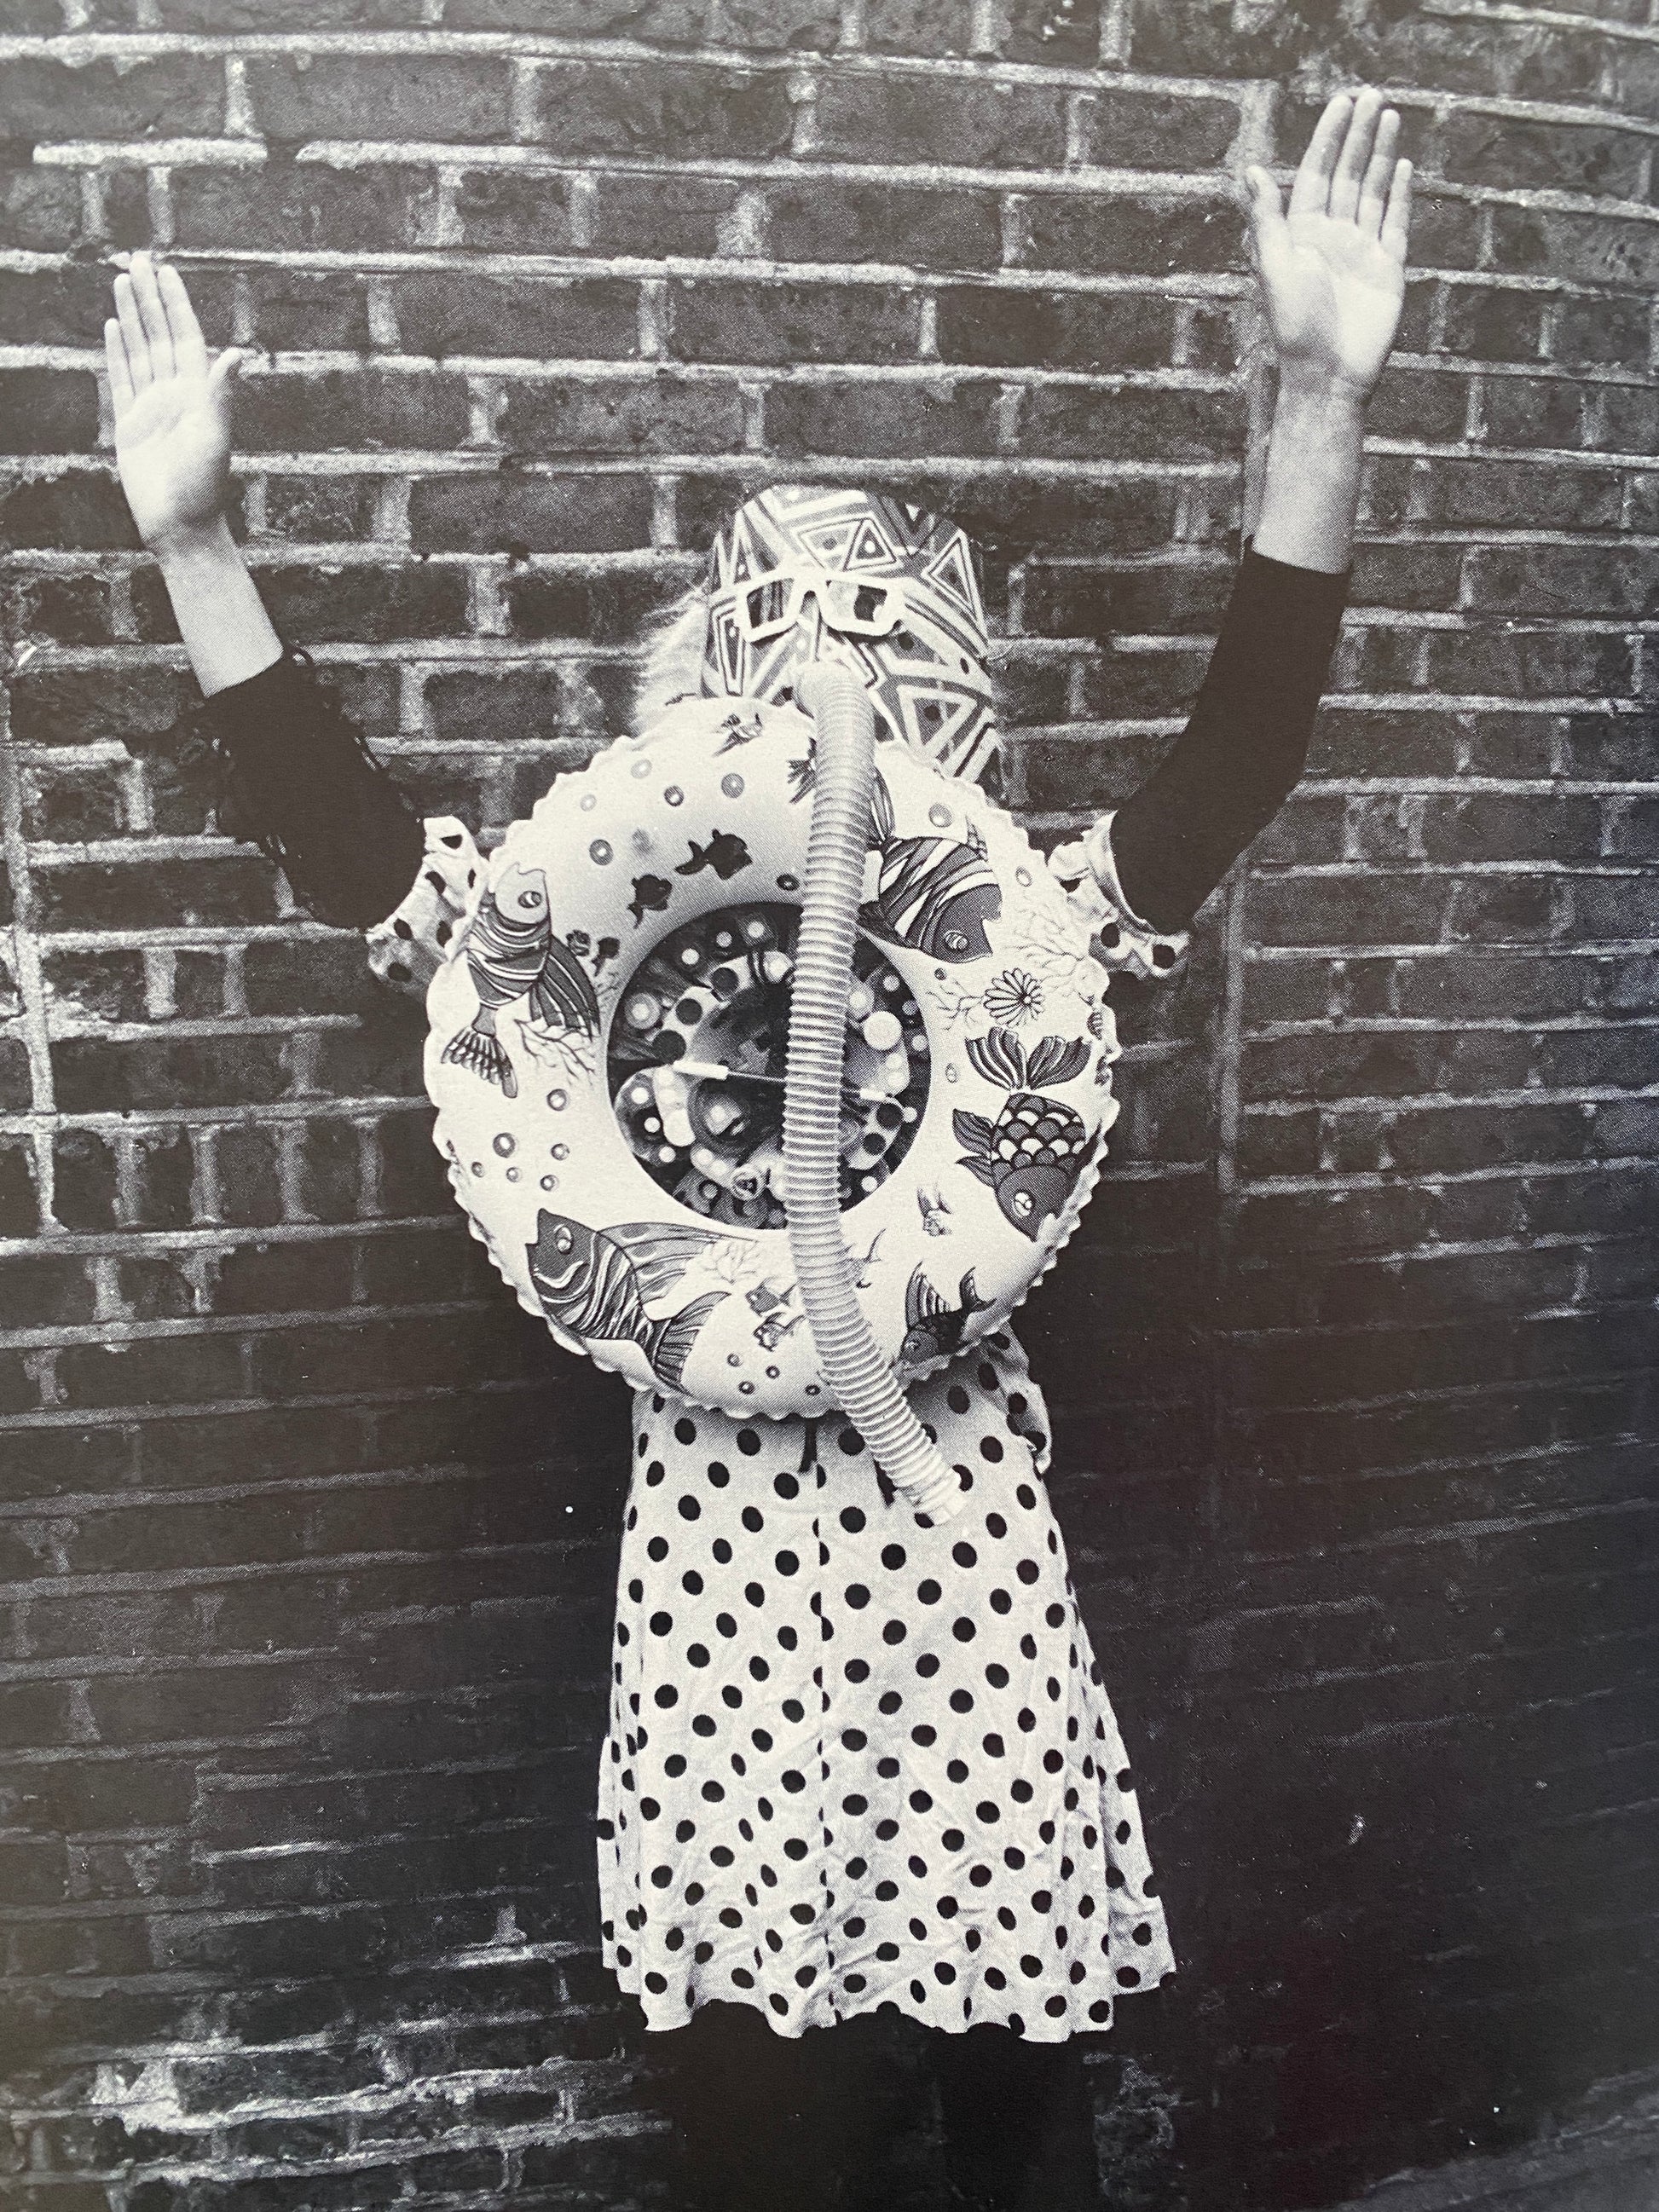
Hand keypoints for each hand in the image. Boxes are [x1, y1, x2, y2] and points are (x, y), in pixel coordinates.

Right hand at [106, 250, 242, 558]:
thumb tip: (235, 353)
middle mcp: (175, 394)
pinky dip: (118, 351)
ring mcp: (152, 407)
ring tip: (122, 280)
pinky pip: (122, 378)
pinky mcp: (131, 424)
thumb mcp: (214, 438)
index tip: (164, 270)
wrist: (181, 527)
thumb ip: (220, 393)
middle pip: (159, 334)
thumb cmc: (203, 488)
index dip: (174, 302)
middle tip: (137, 258)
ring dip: (132, 315)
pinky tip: (116, 325)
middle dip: (149, 297)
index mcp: (198, 393)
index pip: (184, 335)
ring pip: (140, 349)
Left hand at [1245, 89, 1411, 406]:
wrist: (1328, 375)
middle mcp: (1332, 236)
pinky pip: (1395, 223)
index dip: (1329, 137)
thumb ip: (1267, 219)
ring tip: (1389, 115)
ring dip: (1380, 154)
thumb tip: (1252, 171)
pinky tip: (1404, 166)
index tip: (1342, 103)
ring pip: (1372, 190)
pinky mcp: (1388, 268)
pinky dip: (1400, 195)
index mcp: (1302, 234)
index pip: (1317, 172)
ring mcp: (1362, 250)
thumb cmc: (1294, 327)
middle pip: (1347, 174)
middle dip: (1358, 135)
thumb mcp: (1275, 268)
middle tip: (1372, 94)